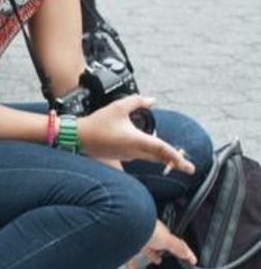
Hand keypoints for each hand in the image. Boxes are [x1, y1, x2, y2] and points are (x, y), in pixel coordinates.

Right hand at [79, 95, 195, 172]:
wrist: (78, 137)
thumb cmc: (97, 123)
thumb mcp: (118, 107)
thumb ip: (137, 101)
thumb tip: (152, 100)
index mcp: (136, 140)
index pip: (161, 149)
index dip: (176, 156)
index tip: (187, 164)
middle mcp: (133, 151)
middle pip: (159, 158)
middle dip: (175, 162)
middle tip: (189, 168)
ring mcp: (128, 156)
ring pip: (150, 157)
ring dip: (163, 157)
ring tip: (176, 159)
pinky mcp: (122, 156)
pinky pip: (140, 155)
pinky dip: (150, 154)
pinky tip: (152, 149)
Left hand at [128, 219, 196, 268]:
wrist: (125, 227)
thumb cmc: (146, 227)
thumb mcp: (168, 240)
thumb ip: (179, 248)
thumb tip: (191, 256)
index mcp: (157, 230)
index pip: (167, 238)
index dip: (174, 247)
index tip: (179, 254)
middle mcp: (146, 234)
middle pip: (153, 244)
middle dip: (156, 252)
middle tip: (158, 259)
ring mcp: (135, 241)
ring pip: (141, 253)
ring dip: (144, 260)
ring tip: (146, 268)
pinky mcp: (126, 249)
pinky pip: (130, 262)